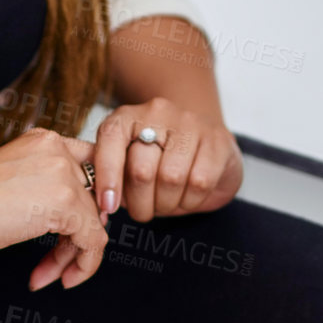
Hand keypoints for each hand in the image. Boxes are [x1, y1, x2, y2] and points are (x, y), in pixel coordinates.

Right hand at [0, 127, 108, 290]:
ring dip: (72, 255)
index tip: (71, 231)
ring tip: (51, 276)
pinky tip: (59, 278)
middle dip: (77, 234)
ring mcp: (63, 172)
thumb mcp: (13, 182)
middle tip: (57, 261)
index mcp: (44, 140)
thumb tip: (76, 217)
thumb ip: (44, 187)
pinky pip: (94, 240)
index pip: (88, 168)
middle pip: (91, 197)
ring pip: (92, 221)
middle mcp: (58, 149)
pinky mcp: (65, 202)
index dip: (87, 202)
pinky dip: (83, 264)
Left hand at [91, 97, 242, 222]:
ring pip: (171, 178)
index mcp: (128, 116)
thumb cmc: (160, 160)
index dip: (107, 175)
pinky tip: (189, 196)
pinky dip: (191, 201)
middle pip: (141, 169)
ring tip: (167, 201)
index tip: (108, 205)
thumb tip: (104, 205)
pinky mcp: (218, 139)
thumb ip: (112, 177)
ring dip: (167, 204)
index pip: (110, 138)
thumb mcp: (128, 165)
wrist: (204, 144)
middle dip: (141, 203)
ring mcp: (190, 123)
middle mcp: (158, 112)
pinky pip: (200, 182)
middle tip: (144, 210)